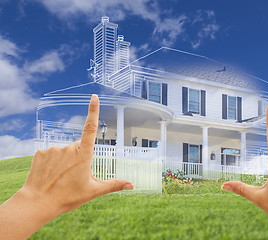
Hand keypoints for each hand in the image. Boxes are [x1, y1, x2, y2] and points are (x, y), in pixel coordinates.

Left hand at [0, 94, 132, 239]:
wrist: (37, 203)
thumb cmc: (67, 197)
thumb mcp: (93, 191)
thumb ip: (113, 185)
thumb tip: (132, 185)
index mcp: (83, 155)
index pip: (90, 128)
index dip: (93, 111)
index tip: (94, 97)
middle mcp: (69, 148)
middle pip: (78, 147)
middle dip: (79, 157)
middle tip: (74, 176)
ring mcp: (53, 149)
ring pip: (64, 151)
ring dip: (65, 160)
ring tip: (61, 177)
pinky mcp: (41, 152)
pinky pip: (50, 153)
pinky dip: (52, 162)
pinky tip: (50, 174)